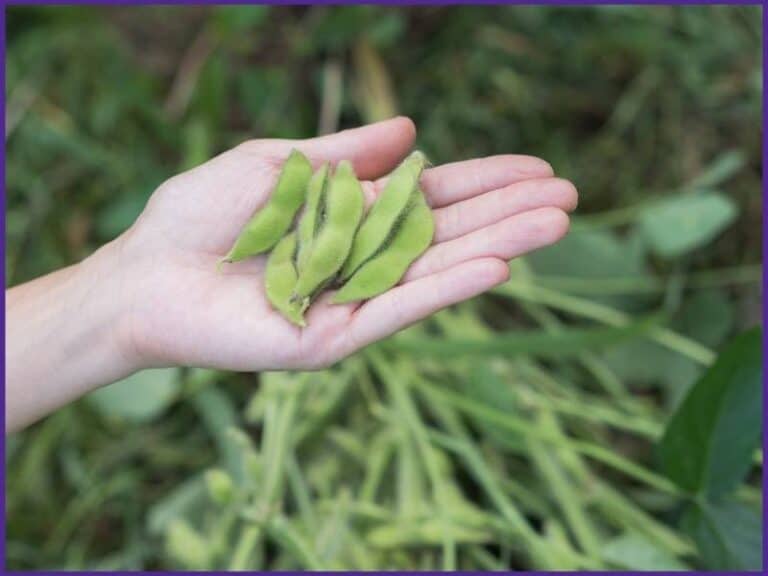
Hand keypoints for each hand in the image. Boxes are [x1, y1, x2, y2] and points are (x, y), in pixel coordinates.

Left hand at [116, 117, 576, 370]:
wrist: (146, 274)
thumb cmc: (201, 215)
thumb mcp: (279, 165)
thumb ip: (346, 154)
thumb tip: (414, 130)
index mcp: (353, 215)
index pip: (433, 197)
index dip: (486, 181)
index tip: (539, 168)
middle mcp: (363, 258)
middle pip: (448, 232)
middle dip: (509, 212)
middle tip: (571, 196)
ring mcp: (354, 300)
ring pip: (435, 269)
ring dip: (497, 246)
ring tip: (555, 224)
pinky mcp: (335, 338)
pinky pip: (397, 308)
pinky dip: (445, 289)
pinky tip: (496, 268)